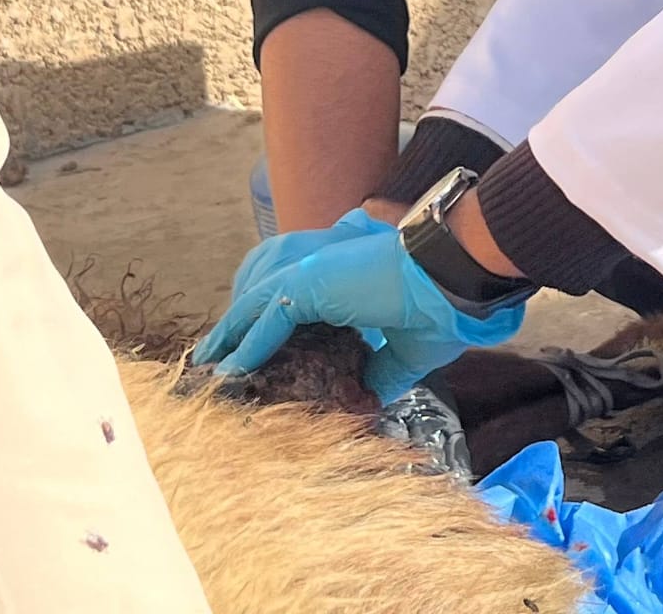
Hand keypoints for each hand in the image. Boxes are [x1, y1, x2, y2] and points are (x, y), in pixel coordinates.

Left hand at [193, 219, 524, 401]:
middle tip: (217, 355)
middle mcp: (322, 261)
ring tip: (209, 362)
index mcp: (344, 271)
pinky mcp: (309, 279)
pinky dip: (245, 346)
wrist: (453, 280)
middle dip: (238, 320)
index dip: (266, 317)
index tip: (250, 348)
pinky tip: (230, 370)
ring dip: (230, 332)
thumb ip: (380, 370)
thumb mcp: (405, 351)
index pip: (291, 289)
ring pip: (255, 300)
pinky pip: (265, 318)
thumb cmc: (440, 307)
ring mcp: (313, 267)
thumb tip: (368, 401)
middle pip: (262, 287)